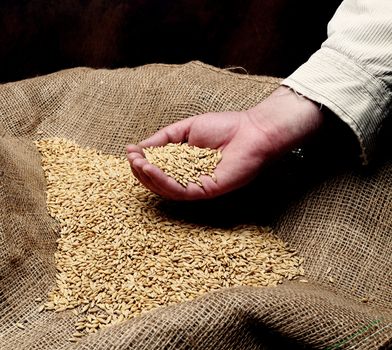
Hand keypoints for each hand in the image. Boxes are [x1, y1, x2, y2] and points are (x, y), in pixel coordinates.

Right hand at [126, 86, 323, 199]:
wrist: (251, 130)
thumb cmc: (224, 126)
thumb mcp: (186, 129)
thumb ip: (163, 139)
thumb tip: (138, 147)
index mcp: (184, 164)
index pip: (157, 168)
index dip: (141, 162)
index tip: (129, 151)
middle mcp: (189, 177)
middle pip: (158, 182)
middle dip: (142, 171)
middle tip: (132, 159)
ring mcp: (197, 185)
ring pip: (166, 190)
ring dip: (149, 177)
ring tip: (138, 164)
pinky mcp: (206, 191)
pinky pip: (180, 191)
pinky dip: (164, 181)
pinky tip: (152, 169)